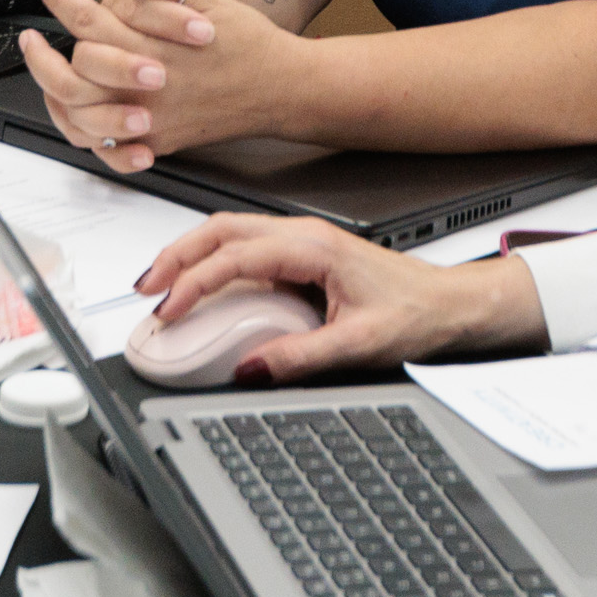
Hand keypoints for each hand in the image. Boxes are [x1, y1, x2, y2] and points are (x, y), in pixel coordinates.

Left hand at [24, 0, 297, 173]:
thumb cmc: (247, 42)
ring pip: (83, 118)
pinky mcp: (158, 142)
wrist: (280, 90)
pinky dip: (84, 133)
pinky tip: (72, 113)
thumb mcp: (208, 2)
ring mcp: (151, 121)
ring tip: (42, 75)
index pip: (93, 23)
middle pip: (75, 77)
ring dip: (54, 96)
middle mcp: (148, 89)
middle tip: (28, 38)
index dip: (64, 2)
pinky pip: (106, 147)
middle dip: (42, 57)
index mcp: (156, 48)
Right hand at [130, 213, 542, 382]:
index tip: (170, 310)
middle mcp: (304, 236)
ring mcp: (302, 243)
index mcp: (314, 247)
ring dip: (191, 254)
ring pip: (230, 233)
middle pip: (221, 230)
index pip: (236, 256)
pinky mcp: (302, 256)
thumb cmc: (417, 313)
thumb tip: (250, 367)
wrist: (451, 305)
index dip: (195, 283)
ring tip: (161, 286)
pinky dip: (213, 262)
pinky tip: (200, 287)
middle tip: (146, 290)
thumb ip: (301, 357)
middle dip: (176, 255)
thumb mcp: (359, 345)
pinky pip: (245, 248)